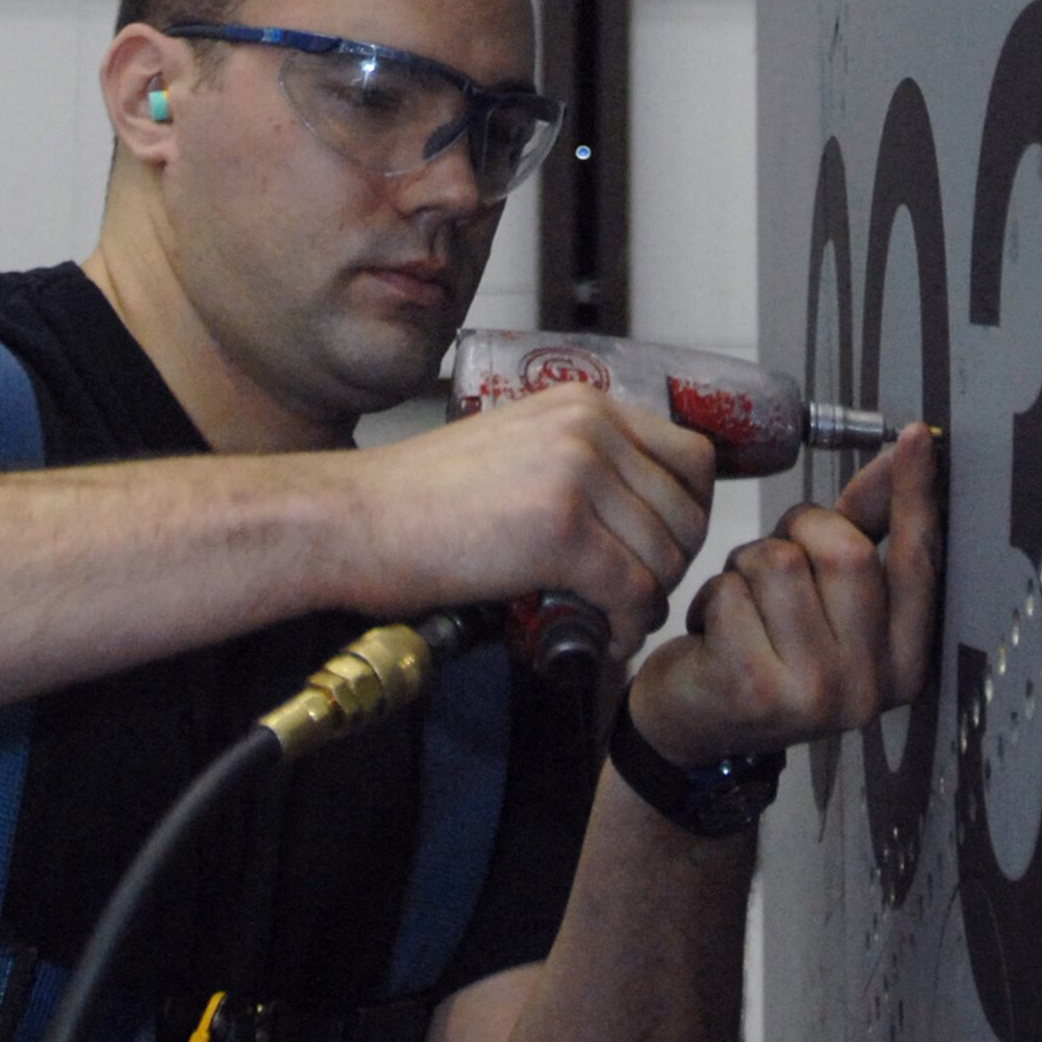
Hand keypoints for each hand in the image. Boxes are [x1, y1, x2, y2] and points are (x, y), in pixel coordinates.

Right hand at [354, 383, 716, 660]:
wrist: (349, 520)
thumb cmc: (414, 503)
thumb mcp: (512, 451)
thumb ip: (576, 466)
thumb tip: (633, 518)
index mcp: (582, 404)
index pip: (692, 458)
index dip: (685, 517)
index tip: (655, 552)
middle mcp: (589, 427)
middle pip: (688, 513)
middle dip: (666, 568)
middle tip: (627, 599)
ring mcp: (578, 474)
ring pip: (665, 557)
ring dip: (643, 603)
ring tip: (604, 621)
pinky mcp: (560, 530)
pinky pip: (632, 592)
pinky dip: (622, 628)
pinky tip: (595, 636)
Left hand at [628, 423, 940, 762]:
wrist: (691, 731)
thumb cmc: (763, 652)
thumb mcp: (822, 597)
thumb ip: (864, 530)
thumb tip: (902, 453)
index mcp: (903, 662)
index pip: (919, 563)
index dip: (915, 496)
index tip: (917, 437)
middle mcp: (870, 686)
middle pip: (845, 551)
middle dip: (797, 533)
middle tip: (771, 569)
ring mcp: (815, 694)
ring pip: (779, 563)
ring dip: (745, 568)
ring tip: (740, 609)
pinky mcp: (754, 690)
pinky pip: (731, 592)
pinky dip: (712, 597)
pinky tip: (712, 635)